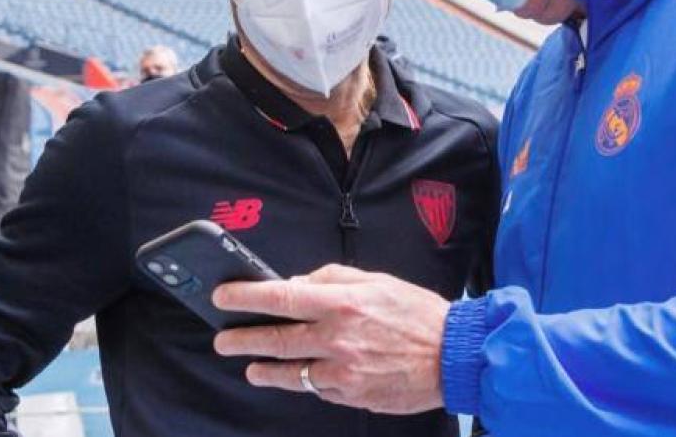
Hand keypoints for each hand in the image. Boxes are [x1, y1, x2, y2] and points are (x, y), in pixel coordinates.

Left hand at [212, 264, 449, 413]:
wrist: (453, 356)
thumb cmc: (418, 314)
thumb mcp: (378, 281)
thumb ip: (334, 279)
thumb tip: (299, 284)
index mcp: (344, 303)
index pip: (282, 298)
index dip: (247, 297)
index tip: (224, 296)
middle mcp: (338, 338)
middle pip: (276, 340)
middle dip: (242, 339)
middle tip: (223, 339)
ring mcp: (343, 371)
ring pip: (290, 372)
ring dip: (264, 369)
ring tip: (250, 366)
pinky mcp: (351, 395)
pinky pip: (317, 388)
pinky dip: (303, 381)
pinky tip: (294, 376)